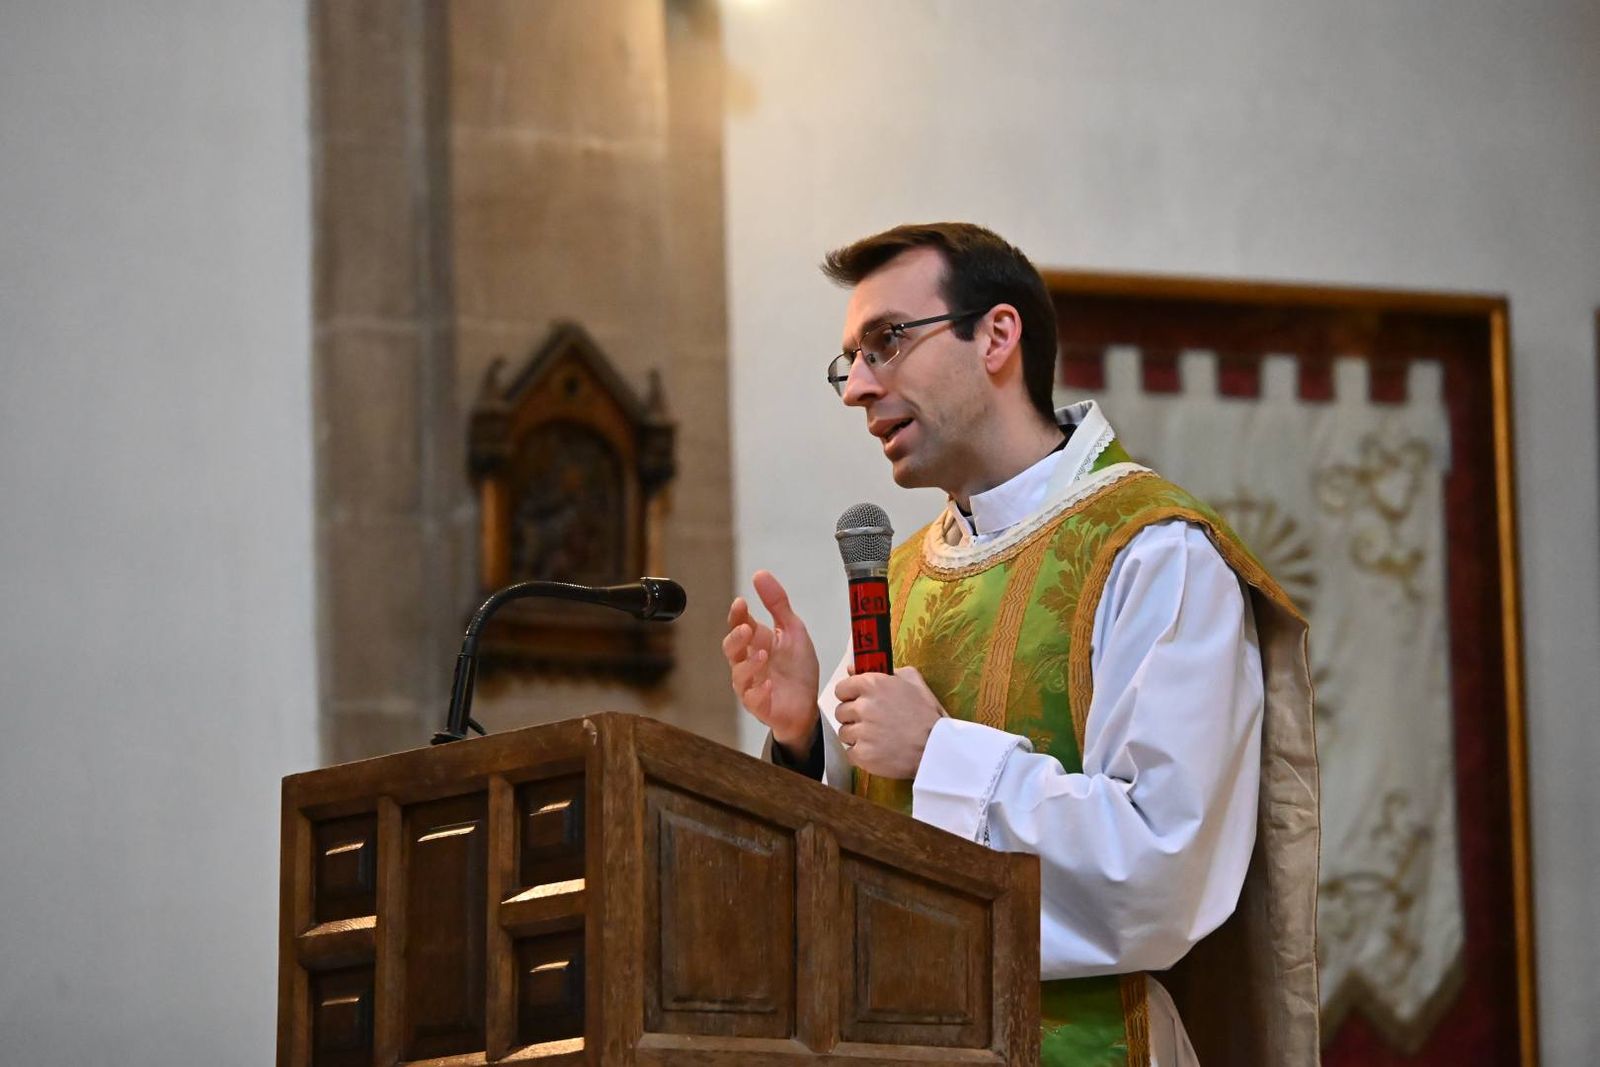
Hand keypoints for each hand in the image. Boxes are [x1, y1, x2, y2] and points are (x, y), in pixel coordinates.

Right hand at [723, 570, 820, 758]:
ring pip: (739, 674)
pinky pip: (753, 699)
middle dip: (736, 638)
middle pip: (731, 649)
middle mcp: (748, 662)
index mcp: (756, 642)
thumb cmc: (797, 668)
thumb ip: (777, 604)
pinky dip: (759, 692)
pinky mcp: (759, 705)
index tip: (741, 603)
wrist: (809, 703)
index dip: (737, 614)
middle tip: (746, 629)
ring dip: (749, 664)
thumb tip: (760, 574)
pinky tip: (769, 685)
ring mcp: (752, 684)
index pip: (739, 624)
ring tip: (763, 655)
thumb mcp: (793, 630)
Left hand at [833, 666, 944, 778]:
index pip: (842, 689)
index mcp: (872, 685)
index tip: (859, 702)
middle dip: (853, 717)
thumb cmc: (927, 714)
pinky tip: (877, 751)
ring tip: (877, 738)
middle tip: (872, 722)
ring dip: (856, 736)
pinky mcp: (863, 754)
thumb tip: (853, 669)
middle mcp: (864, 706)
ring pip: (844, 733)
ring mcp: (862, 732)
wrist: (937, 747)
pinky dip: (861, 754)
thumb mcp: (913, 681)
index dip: (850, 696)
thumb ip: (883, 670)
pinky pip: (850, 753)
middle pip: (841, 712)